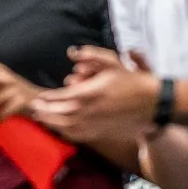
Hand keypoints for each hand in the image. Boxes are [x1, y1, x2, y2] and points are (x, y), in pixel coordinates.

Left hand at [32, 45, 159, 142]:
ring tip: (42, 118)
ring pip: (67, 127)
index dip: (48, 98)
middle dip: (45, 112)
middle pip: (60, 114)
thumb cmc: (133, 82)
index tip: (39, 97)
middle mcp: (92, 110)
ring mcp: (97, 124)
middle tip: (34, 108)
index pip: (63, 97)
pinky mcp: (102, 133)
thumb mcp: (114, 63)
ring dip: (52, 123)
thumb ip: (92, 56)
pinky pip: (79, 135)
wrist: (153, 104)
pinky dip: (65, 132)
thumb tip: (73, 53)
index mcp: (92, 92)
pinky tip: (60, 128)